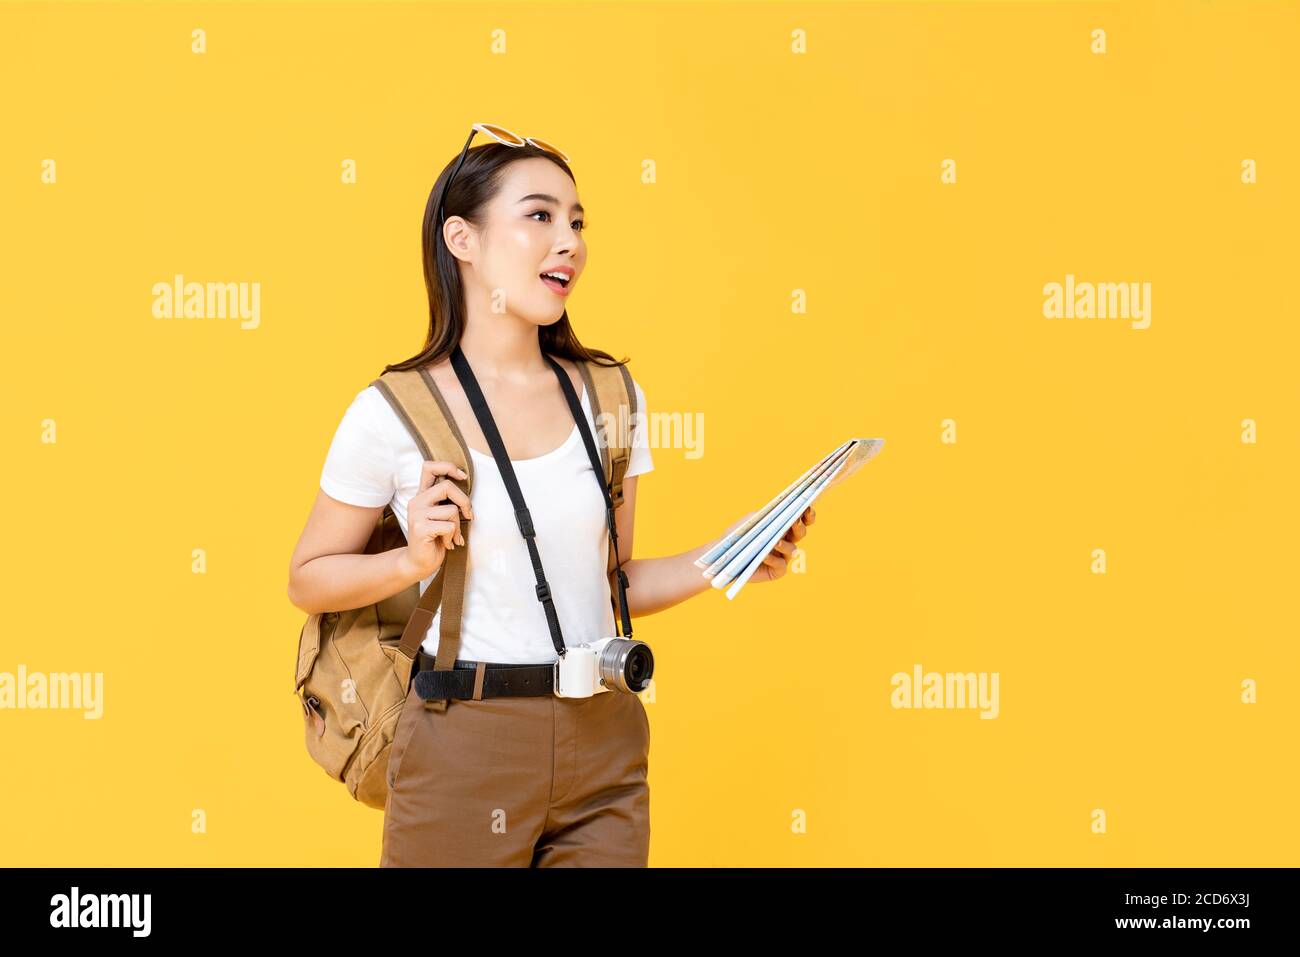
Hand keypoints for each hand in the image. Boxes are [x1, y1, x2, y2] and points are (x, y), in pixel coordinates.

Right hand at [401, 460, 472, 580]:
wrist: (418, 562)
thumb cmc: (434, 538)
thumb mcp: (440, 516)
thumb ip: (447, 501)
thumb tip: (466, 488)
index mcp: (421, 495)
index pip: (429, 467)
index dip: (448, 466)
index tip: (462, 477)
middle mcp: (416, 501)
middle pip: (448, 486)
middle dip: (464, 501)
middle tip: (468, 515)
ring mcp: (417, 514)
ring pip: (452, 510)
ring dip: (458, 526)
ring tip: (452, 536)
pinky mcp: (421, 528)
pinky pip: (450, 526)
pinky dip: (453, 536)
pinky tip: (447, 544)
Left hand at [748, 505, 814, 584]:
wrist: (727, 554)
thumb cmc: (740, 535)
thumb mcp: (754, 520)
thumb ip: (769, 515)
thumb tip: (784, 513)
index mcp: (782, 527)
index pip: (801, 520)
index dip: (808, 515)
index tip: (807, 508)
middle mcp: (786, 541)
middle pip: (801, 533)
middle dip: (799, 527)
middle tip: (795, 521)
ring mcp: (783, 556)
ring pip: (793, 549)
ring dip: (786, 545)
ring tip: (776, 542)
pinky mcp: (777, 571)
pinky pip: (781, 565)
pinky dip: (773, 559)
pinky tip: (765, 555)